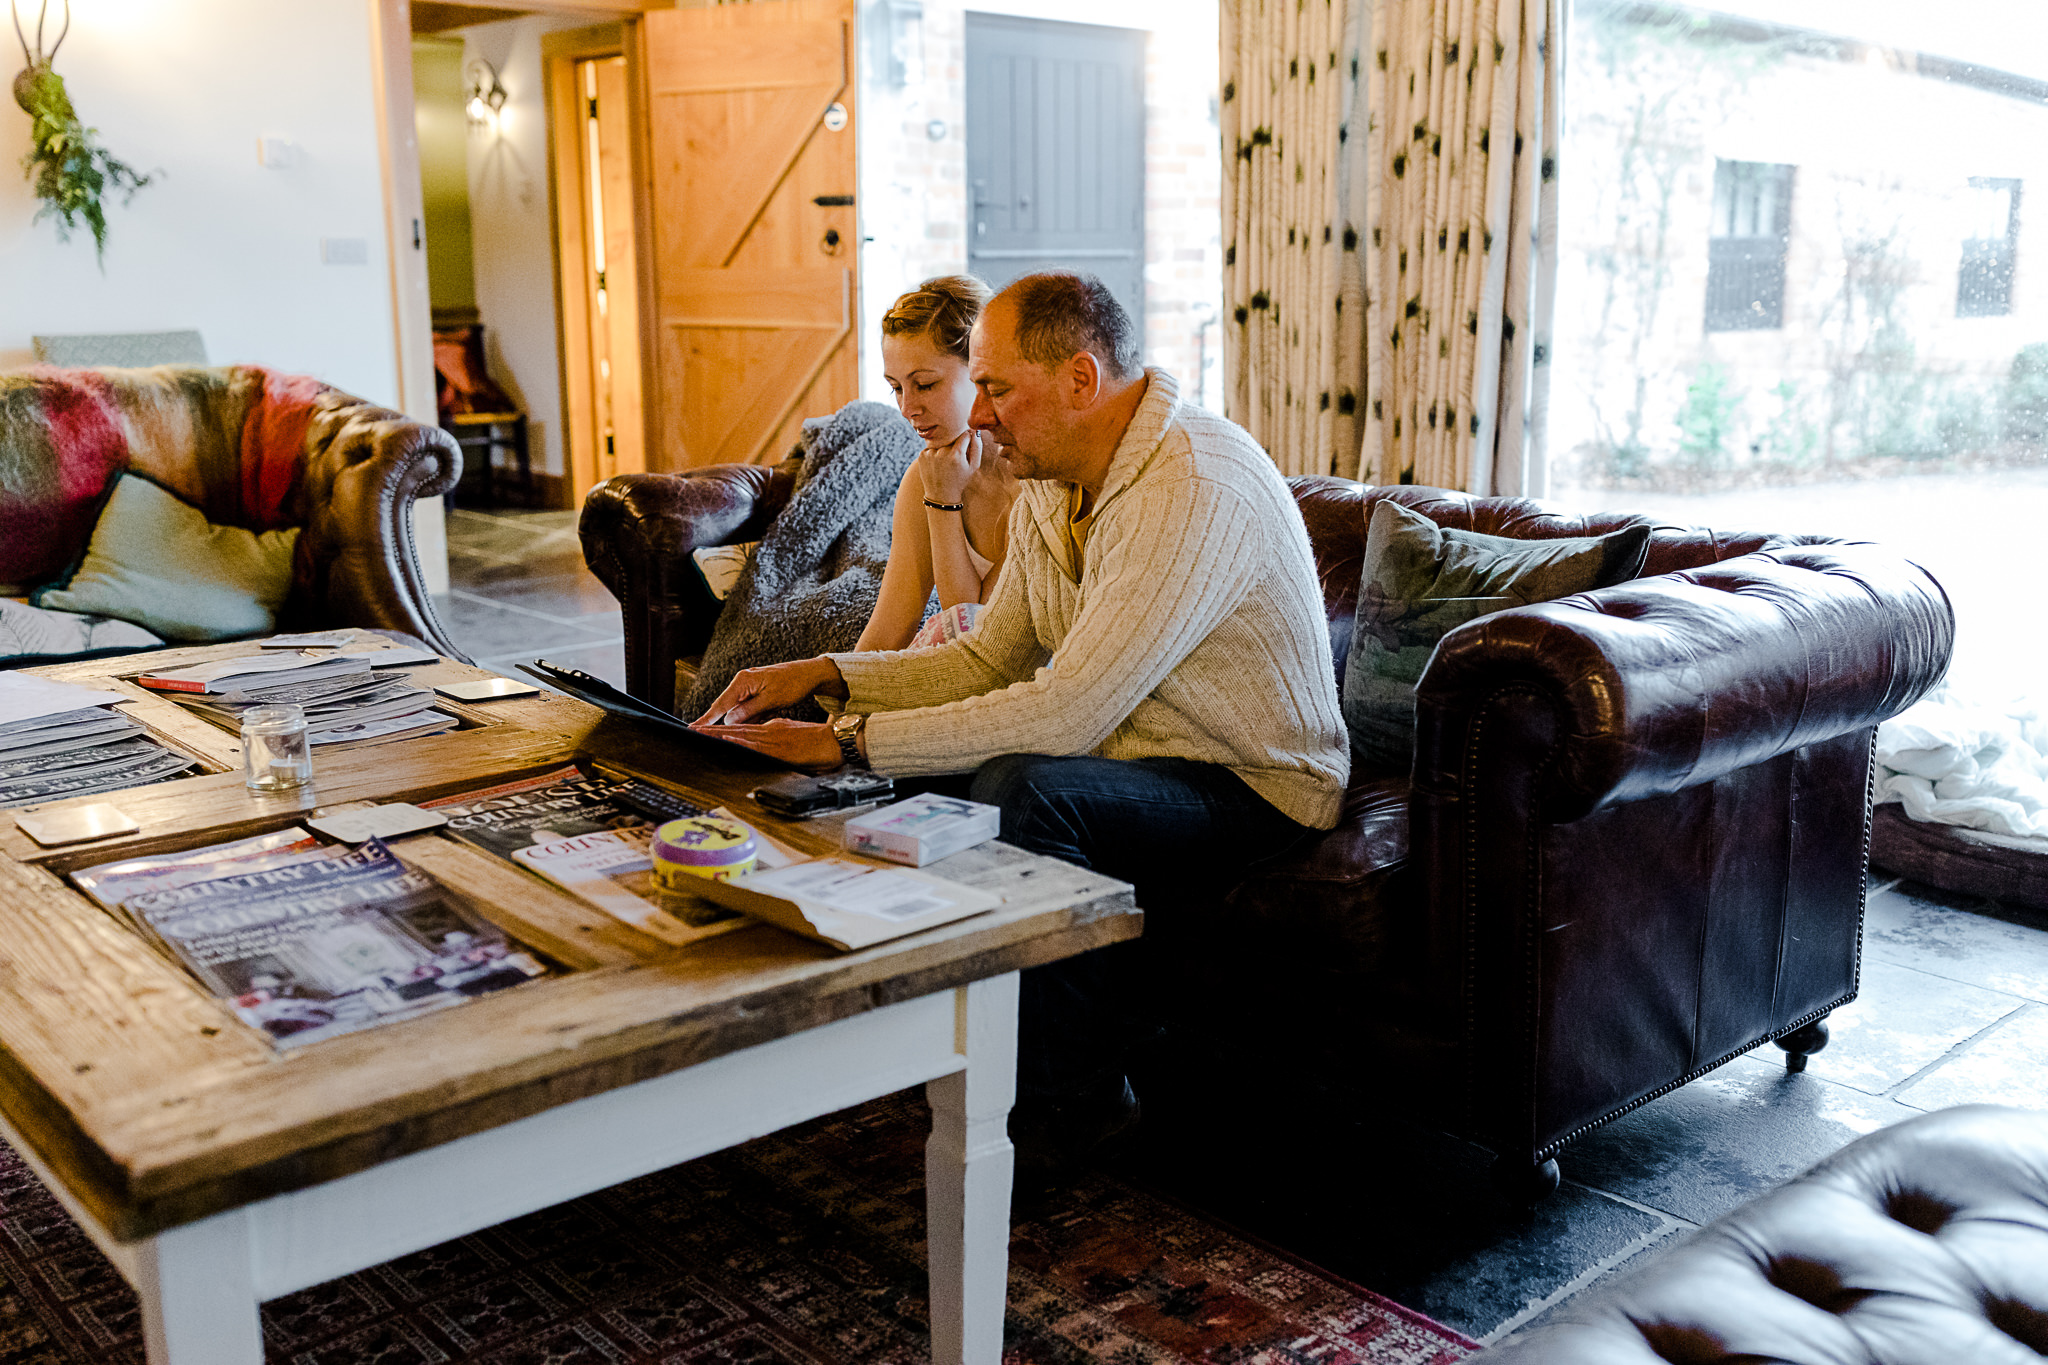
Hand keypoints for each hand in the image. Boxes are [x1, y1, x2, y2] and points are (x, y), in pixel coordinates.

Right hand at [692, 657, 845, 725]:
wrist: (809, 674)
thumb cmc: (793, 683)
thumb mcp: (771, 700)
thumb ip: (748, 711)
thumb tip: (728, 720)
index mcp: (743, 681)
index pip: (720, 704)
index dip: (706, 719)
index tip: (692, 729)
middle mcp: (742, 683)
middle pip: (727, 709)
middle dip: (735, 721)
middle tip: (751, 722)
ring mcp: (748, 688)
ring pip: (740, 712)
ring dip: (751, 718)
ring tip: (770, 710)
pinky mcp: (755, 693)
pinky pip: (749, 710)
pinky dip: (757, 715)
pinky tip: (770, 711)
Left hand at [695, 718, 842, 770]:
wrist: (836, 741)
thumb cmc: (820, 742)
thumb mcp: (796, 734)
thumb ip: (781, 737)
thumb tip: (769, 747)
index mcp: (774, 728)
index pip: (744, 728)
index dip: (725, 730)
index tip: (709, 731)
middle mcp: (770, 730)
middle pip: (737, 729)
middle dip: (714, 730)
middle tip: (694, 728)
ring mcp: (774, 739)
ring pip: (741, 735)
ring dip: (719, 734)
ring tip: (700, 733)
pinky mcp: (780, 748)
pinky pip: (755, 745)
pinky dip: (739, 742)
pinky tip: (726, 740)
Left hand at [917, 430, 982, 504]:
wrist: (941, 495)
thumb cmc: (960, 481)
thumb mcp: (974, 467)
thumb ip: (977, 448)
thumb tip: (974, 431)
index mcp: (956, 454)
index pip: (965, 435)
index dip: (967, 440)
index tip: (966, 448)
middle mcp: (942, 452)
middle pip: (952, 440)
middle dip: (955, 447)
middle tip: (954, 462)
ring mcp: (931, 453)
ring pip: (942, 445)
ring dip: (944, 451)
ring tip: (945, 466)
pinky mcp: (922, 455)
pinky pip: (932, 449)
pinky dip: (934, 455)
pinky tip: (936, 466)